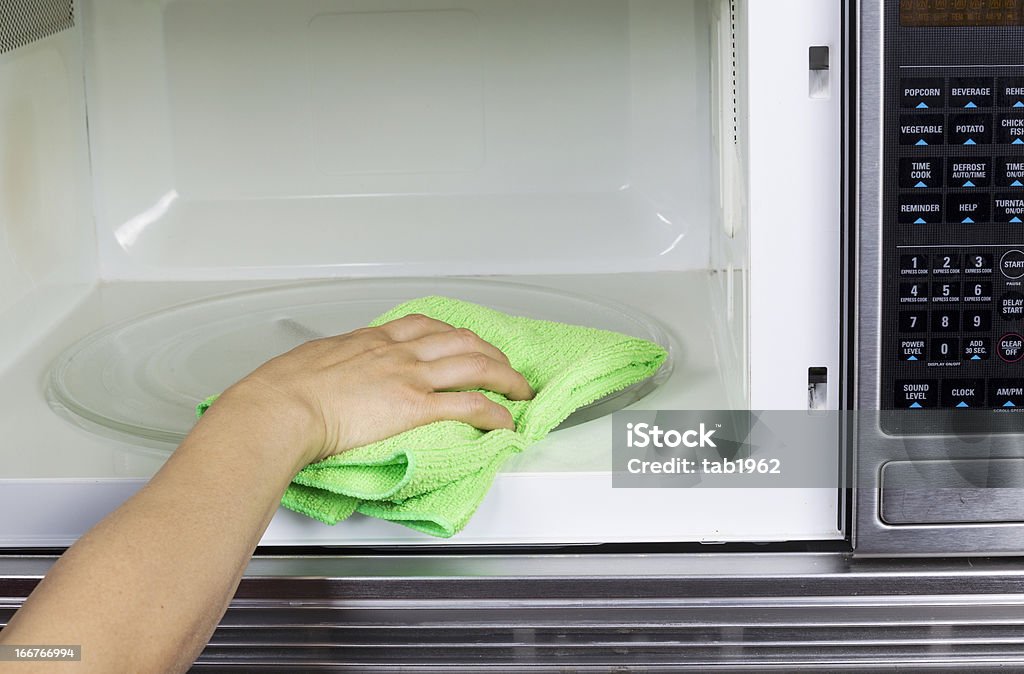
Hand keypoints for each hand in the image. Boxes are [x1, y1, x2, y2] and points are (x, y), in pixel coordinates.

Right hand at [204, 314, 533, 465]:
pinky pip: (469, 404)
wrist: (279, 407)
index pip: (424, 326)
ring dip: (506, 378)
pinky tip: (506, 421)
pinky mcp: (415, 406)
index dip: (453, 334)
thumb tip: (332, 373)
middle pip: (461, 341)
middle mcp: (397, 352)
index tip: (465, 343)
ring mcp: (409, 376)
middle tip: (505, 367)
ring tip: (521, 391)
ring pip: (475, 365)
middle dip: (491, 353)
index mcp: (371, 339)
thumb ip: (334, 364)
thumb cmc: (283, 390)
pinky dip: (495, 412)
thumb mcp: (311, 361)